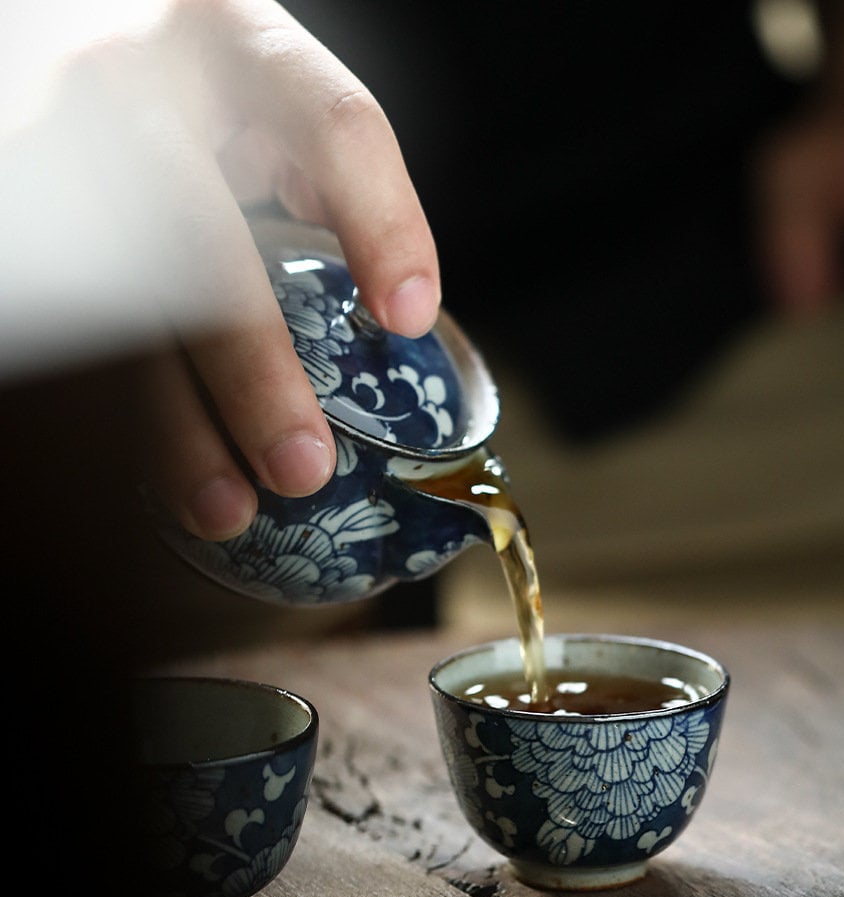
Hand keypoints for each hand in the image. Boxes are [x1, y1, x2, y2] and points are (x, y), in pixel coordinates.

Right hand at [2, 0, 439, 539]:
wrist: (64, 32)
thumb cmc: (187, 89)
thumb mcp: (256, 98)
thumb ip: (312, 177)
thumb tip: (396, 317)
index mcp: (235, 39)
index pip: (334, 126)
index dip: (382, 226)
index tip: (410, 321)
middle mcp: (136, 80)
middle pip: (200, 242)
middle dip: (253, 371)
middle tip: (303, 468)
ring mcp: (56, 139)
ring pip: (118, 304)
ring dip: (171, 424)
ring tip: (225, 508)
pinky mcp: (23, 210)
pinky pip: (72, 322)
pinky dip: (120, 405)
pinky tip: (160, 463)